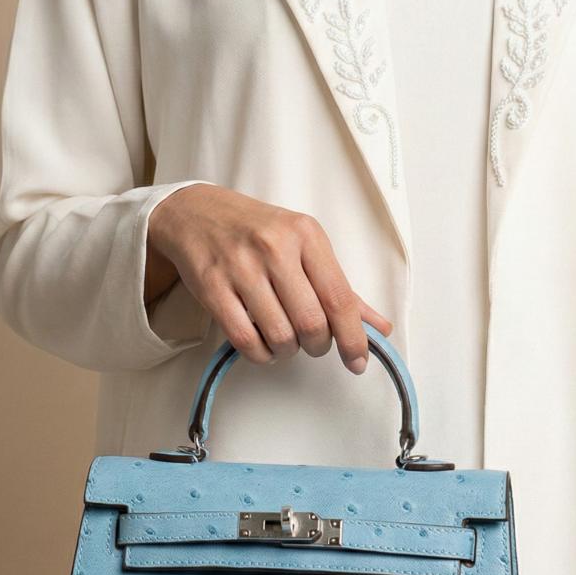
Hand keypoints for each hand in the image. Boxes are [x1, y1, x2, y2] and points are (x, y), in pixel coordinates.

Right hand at [145, 183, 392, 372]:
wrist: (196, 213)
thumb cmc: (258, 232)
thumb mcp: (305, 246)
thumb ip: (340, 288)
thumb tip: (378, 328)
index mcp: (306, 235)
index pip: (339, 298)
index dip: (353, 338)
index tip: (358, 361)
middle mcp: (275, 248)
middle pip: (311, 323)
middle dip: (318, 345)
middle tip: (312, 341)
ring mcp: (241, 268)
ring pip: (280, 336)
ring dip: (288, 350)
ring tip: (284, 337)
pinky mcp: (212, 288)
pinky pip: (245, 340)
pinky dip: (261, 353)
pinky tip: (263, 342)